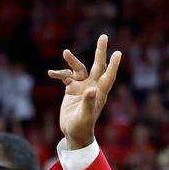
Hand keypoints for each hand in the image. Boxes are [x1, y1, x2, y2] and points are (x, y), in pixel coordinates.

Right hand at [46, 34, 121, 149]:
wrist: (73, 133)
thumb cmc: (82, 127)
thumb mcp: (85, 116)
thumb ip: (89, 103)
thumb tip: (92, 89)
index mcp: (99, 93)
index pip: (108, 76)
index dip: (113, 65)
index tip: (118, 52)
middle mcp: (92, 87)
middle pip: (97, 66)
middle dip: (100, 52)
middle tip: (104, 36)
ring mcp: (82, 87)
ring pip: (78, 69)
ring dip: (72, 61)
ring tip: (65, 52)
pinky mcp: (71, 89)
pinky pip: (65, 77)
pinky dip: (59, 74)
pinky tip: (50, 73)